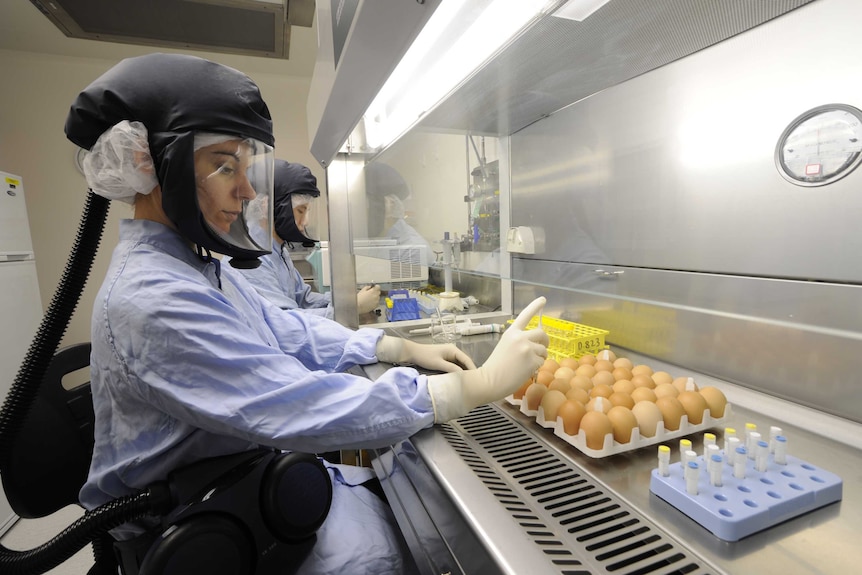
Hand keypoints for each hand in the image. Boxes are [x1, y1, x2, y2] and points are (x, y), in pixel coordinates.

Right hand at [356, 284, 380, 313]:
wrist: (357, 307)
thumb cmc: (359, 298)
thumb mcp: (362, 290)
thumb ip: (367, 287)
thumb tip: (370, 287)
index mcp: (373, 291)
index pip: (378, 287)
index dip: (375, 287)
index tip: (373, 288)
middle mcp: (376, 296)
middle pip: (378, 292)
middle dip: (375, 292)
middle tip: (370, 293)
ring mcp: (376, 301)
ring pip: (378, 298)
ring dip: (375, 297)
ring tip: (369, 299)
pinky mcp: (376, 306)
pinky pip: (377, 303)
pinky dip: (374, 302)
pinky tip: (369, 303)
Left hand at [376, 336, 475, 372]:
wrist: (413, 352)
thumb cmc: (425, 357)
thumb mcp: (438, 364)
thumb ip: (451, 369)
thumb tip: (463, 375)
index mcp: (453, 350)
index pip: (467, 360)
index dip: (473, 369)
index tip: (478, 379)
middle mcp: (453, 351)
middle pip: (465, 362)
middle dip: (470, 371)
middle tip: (475, 382)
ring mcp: (449, 355)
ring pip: (460, 365)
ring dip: (464, 372)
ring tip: (468, 382)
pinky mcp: (445, 359)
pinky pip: (454, 366)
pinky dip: (457, 372)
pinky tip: (459, 379)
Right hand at [426, 297, 547, 421]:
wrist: (490, 381)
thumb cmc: (495, 367)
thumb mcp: (505, 346)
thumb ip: (518, 341)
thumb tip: (536, 343)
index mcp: (511, 332)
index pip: (525, 315)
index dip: (535, 306)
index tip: (543, 299)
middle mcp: (520, 337)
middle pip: (541, 334)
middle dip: (545, 341)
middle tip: (542, 349)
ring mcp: (527, 348)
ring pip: (543, 350)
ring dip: (539, 357)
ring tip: (527, 364)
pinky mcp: (532, 360)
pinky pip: (542, 361)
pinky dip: (537, 367)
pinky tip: (526, 371)